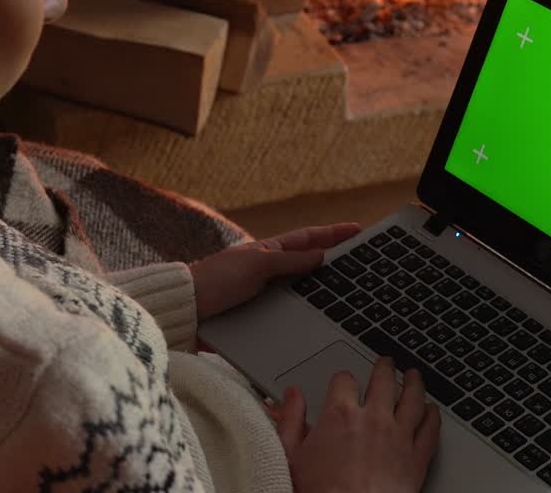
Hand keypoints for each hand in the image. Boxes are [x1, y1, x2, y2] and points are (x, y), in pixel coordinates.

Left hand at [190, 223, 361, 319]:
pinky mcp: (259, 316)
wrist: (186, 312)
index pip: (308, 238)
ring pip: (303, 290)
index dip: (333, 233)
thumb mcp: (257, 265)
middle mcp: (268, 271)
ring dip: (324, 290)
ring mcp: (265, 294)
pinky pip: (291, 312)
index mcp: (268, 251)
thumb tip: (322, 255)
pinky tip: (321, 319)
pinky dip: (307, 312)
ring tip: (351, 290)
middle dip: (335, 261)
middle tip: (364, 261)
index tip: (358, 230)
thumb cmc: (215, 281)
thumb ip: (289, 261)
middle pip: (309, 264)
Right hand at [274, 358, 441, 492]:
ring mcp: (399, 436)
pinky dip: (433, 415)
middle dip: (384, 367)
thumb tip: (291, 396)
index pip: (344, 379)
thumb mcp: (292, 454)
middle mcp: (373, 418)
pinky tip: (432, 409)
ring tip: (413, 375)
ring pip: (413, 397)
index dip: (343, 379)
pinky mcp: (417, 457)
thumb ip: (291, 419)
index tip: (344, 383)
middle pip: (383, 379)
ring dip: (413, 382)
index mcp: (340, 414)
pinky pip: (431, 428)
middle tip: (386, 362)